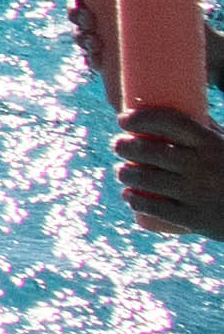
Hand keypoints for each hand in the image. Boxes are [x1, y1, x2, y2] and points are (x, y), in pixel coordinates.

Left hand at [119, 102, 223, 236]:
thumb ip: (209, 132)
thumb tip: (178, 113)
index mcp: (213, 144)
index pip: (169, 122)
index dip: (140, 118)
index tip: (123, 119)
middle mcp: (203, 166)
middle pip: (149, 150)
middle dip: (125, 146)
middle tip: (120, 146)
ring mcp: (198, 193)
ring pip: (146, 178)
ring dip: (126, 173)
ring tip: (124, 172)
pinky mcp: (196, 219)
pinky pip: (156, 208)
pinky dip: (137, 201)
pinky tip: (130, 196)